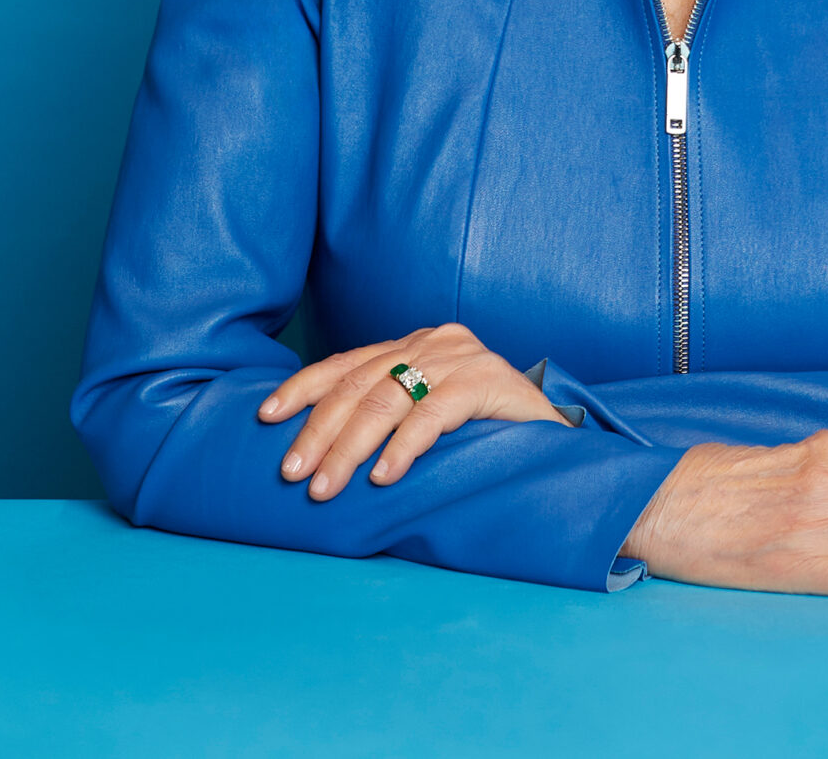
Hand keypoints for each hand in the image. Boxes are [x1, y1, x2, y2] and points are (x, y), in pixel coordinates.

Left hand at [256, 323, 571, 499]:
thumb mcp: (429, 418)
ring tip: (326, 487)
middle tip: (293, 474)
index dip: (304, 388)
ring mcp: (464, 357)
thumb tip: (317, 452)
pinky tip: (383, 476)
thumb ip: (389, 417)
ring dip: (350, 447)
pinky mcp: (489, 380)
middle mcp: (435, 341)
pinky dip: (404, 447)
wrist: (561, 442)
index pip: (347, 363)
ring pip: (389, 397)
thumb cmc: (486, 436)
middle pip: (361, 383)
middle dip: (320, 430)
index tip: (266, 416)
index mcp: (415, 345)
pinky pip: (435, 413)